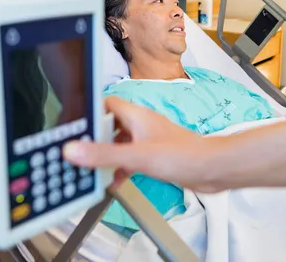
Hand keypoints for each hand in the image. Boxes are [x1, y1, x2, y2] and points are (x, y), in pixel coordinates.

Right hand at [63, 97, 222, 191]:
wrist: (211, 169)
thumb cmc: (183, 156)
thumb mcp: (137, 156)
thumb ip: (104, 154)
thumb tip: (73, 149)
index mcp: (136, 116)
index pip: (106, 104)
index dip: (89, 113)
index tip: (74, 128)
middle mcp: (141, 125)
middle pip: (110, 125)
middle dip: (94, 138)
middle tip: (80, 153)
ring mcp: (148, 139)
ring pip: (120, 143)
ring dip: (107, 155)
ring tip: (93, 170)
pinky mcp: (155, 155)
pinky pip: (131, 158)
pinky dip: (120, 168)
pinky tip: (115, 181)